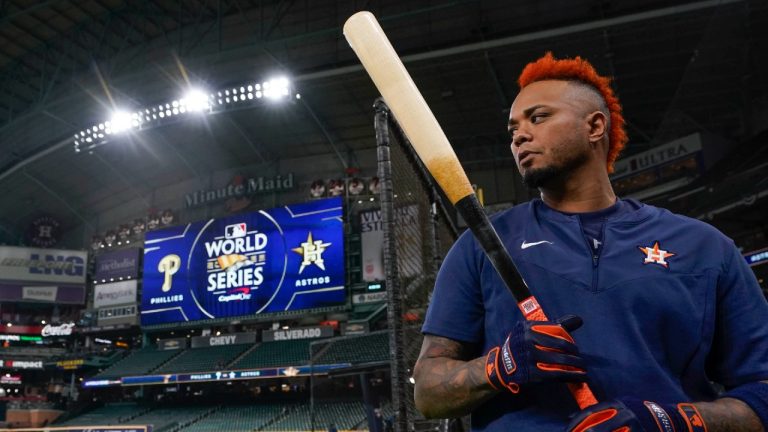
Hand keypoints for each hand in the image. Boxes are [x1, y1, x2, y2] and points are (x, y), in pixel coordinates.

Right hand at [485, 314, 585, 393]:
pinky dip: (572, 376)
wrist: (502, 367)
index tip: (575, 348)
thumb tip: (579, 320)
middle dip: (576, 353)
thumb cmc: (522, 347)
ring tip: (584, 368)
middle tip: (582, 359)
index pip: (558, 330)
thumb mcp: (531, 332)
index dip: (570, 340)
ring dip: (577, 365)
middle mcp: (527, 340)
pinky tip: (580, 377)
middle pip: (561, 345)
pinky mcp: (532, 374)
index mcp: (528, 327)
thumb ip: (554, 326)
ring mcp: (529, 357)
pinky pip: (558, 374)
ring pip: (561, 360)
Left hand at [566, 398, 706, 431]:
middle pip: (596, 428)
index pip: (589, 413)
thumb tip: (570, 418)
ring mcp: (633, 425)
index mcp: (616, 404)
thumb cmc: (639, 413)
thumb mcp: (619, 407)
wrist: (670, 419)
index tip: (567, 431)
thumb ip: (598, 412)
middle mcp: (624, 413)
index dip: (575, 424)